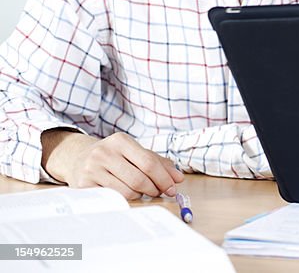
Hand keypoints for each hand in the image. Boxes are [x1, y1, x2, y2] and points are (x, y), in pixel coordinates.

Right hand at [41, 130, 183, 199]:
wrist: (78, 159)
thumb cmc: (114, 157)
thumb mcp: (134, 153)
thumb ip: (158, 163)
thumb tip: (178, 178)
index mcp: (120, 141)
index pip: (149, 162)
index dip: (164, 178)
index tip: (172, 188)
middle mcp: (104, 152)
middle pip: (139, 178)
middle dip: (154, 189)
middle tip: (159, 193)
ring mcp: (91, 169)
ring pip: (126, 191)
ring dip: (140, 196)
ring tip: (141, 192)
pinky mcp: (83, 185)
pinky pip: (112, 198)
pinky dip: (124, 200)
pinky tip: (127, 196)